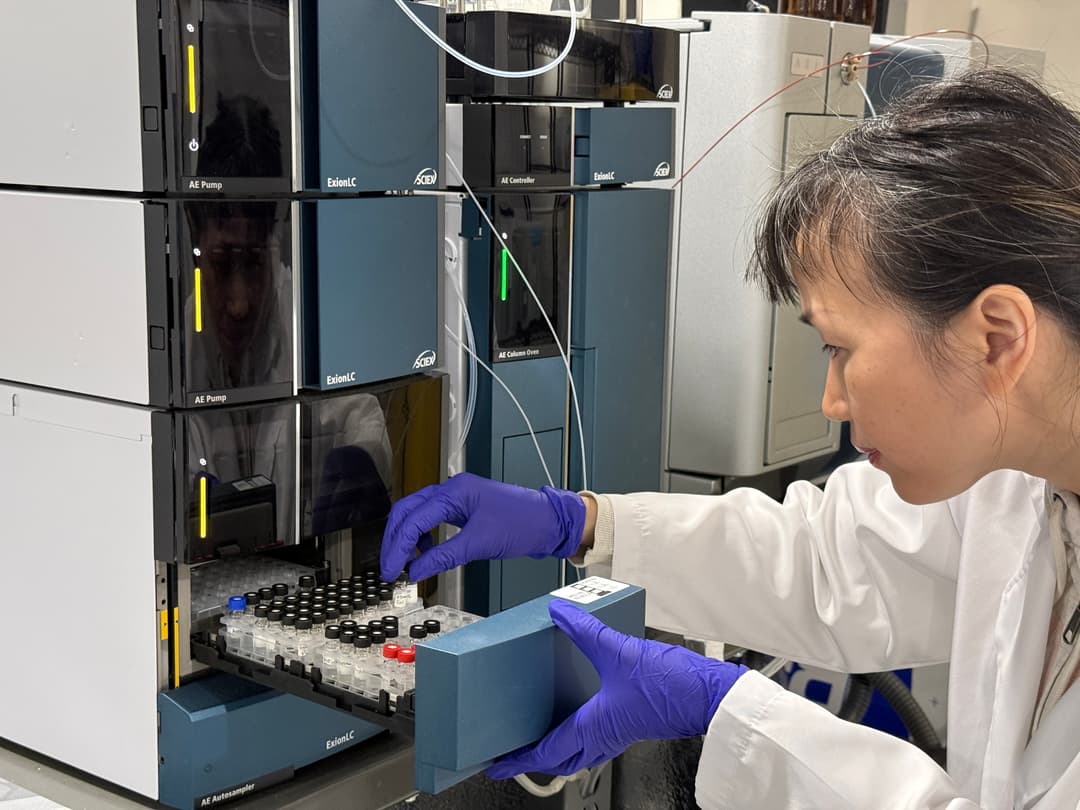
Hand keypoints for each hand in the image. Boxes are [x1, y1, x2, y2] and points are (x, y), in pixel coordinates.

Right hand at [380, 473, 585, 581]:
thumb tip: (416, 571)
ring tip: (407, 564)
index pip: (413, 519)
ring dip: (408, 538)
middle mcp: (452, 490)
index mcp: (454, 492)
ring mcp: (457, 498)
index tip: (391, 571)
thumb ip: (444, 556)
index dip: (398, 547)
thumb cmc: (523, 524)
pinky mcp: (463, 509)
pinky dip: (424, 537)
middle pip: (408, 511)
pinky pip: (432, 520)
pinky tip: (426, 553)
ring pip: (417, 515)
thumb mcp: (480, 543)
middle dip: (395, 540)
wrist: (549, 522)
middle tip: (390, 568)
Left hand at [486, 600, 746, 778]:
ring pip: (581, 750)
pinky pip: (597, 738)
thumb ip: (585, 630)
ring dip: (558, 748)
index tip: (498, 765)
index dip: (519, 760)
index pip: (547, 751)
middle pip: (561, 758)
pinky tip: (582, 713)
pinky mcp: (634, 721)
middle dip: (535, 759)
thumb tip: (559, 612)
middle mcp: (605, 734)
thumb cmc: (671, 688)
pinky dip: (580, 734)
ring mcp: (621, 730)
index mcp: (594, 725)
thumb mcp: (620, 650)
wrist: (711, 697)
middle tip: (513, 754)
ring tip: (541, 737)